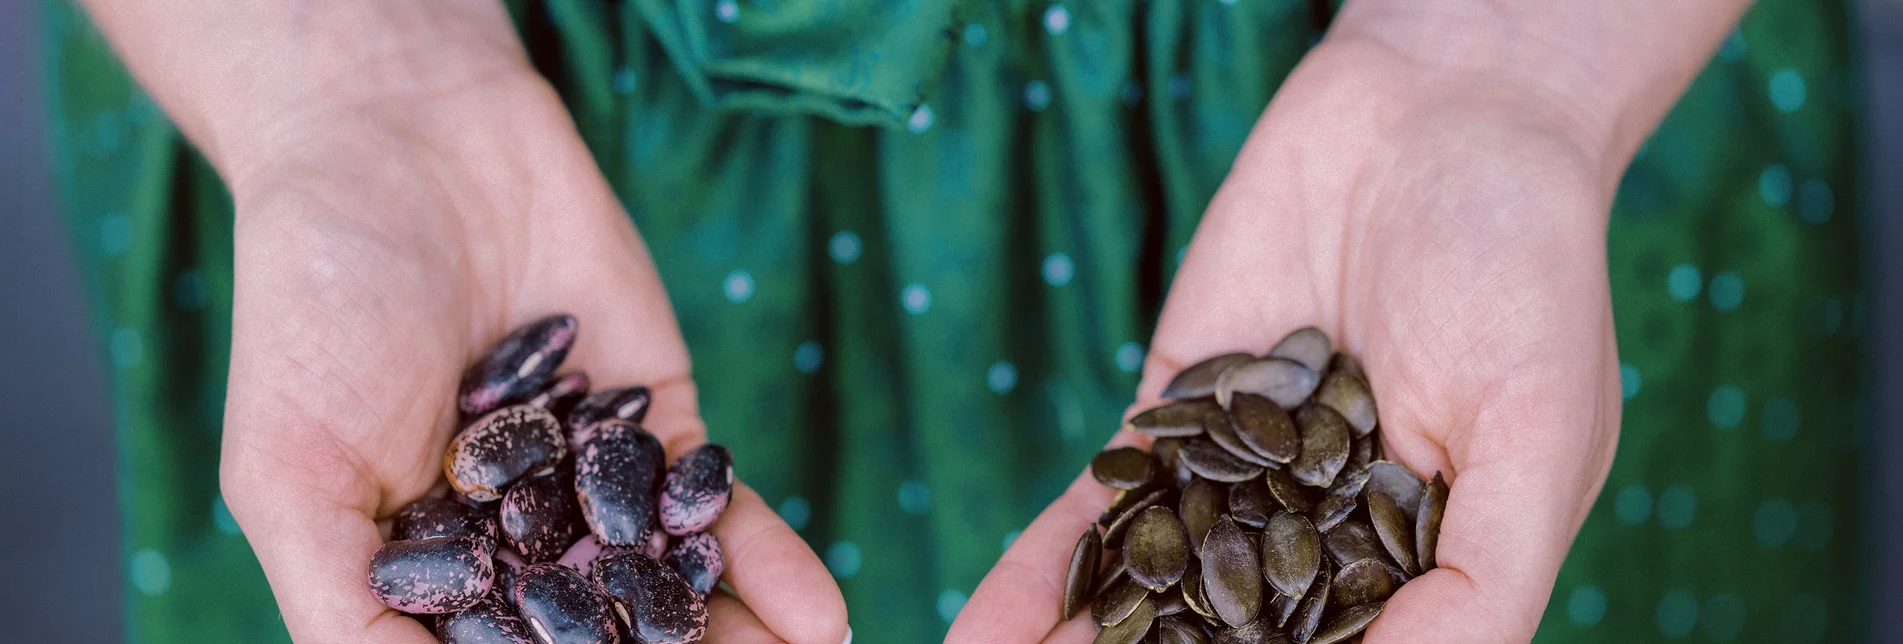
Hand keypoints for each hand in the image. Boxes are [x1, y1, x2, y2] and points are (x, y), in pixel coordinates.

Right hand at [212, 31, 846, 643]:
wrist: (407, 148)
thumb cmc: (315, 314)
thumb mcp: (294, 480)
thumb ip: (350, 615)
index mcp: (423, 573)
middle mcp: (517, 544)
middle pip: (599, 642)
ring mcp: (597, 486)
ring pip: (672, 592)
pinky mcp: (665, 421)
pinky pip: (722, 507)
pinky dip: (770, 564)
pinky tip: (819, 617)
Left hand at [950, 35, 1622, 642]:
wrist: (1437, 116)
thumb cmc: (1527, 276)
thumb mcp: (1536, 437)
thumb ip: (1479, 580)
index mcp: (1421, 566)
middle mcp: (1322, 538)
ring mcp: (1241, 479)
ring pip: (1153, 596)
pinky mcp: (1174, 413)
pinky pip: (1102, 505)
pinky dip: (1046, 570)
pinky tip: (988, 630)